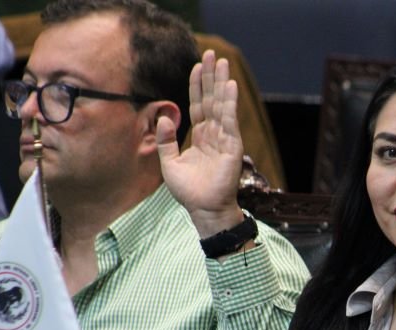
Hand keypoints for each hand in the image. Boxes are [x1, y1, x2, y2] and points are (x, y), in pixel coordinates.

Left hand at [157, 49, 244, 237]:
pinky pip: (229, 120)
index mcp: (200, 137)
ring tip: (222, 62)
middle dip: (211, 77)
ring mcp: (224, 139)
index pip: (198, 105)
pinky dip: (229, 103)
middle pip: (211, 99)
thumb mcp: (169, 163)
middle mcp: (214, 134)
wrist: (204, 210)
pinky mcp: (232, 146)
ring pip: (222, 105)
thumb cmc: (189, 191)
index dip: (197, 85)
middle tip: (212, 54)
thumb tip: (164, 116)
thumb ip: (165, 140)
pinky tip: (229, 86)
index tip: (197, 65)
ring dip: (222, 83)